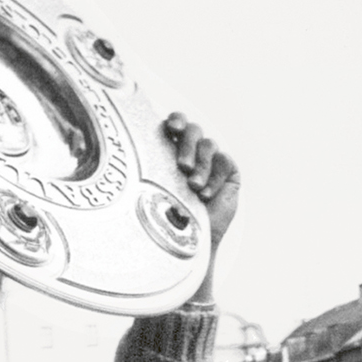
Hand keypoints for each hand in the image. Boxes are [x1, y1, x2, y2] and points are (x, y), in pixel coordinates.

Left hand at [162, 113, 239, 251]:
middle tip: (182, 167)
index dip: (177, 120)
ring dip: (201, 165)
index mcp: (171, 147)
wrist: (193, 241)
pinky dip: (215, 178)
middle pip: (193, 130)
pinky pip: (224, 163)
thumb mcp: (155, 187)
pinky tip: (206, 195)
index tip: (172, 129)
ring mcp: (211, 158)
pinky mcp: (229, 170)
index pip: (176, 123)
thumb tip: (132, 149)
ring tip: (194, 187)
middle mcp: (192, 149)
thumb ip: (151, 166)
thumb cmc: (166, 215)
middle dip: (188, 146)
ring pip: (209, 145)